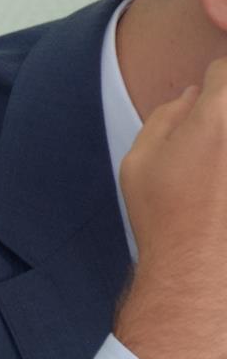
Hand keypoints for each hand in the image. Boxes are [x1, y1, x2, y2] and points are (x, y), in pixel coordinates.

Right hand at [116, 56, 226, 358]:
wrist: (205, 279)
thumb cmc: (169, 222)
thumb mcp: (140, 162)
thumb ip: (170, 114)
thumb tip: (195, 95)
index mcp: (222, 110)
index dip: (220, 79)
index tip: (213, 94)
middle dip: (223, 115)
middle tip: (210, 148)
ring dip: (225, 153)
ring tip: (214, 178)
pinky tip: (219, 197)